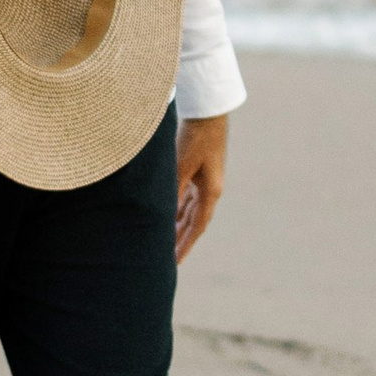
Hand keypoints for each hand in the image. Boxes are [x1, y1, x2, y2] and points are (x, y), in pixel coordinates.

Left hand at [175, 114, 227, 262]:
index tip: (175, 262)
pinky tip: (169, 215)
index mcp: (210, 192)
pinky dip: (178, 209)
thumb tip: (165, 215)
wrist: (208, 113)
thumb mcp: (181, 167)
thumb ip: (173, 191)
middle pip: (194, 221)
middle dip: (181, 240)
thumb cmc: (195, 139)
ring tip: (165, 241)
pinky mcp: (200, 171)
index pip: (196, 227)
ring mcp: (206, 181)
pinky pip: (188, 197)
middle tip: (168, 259)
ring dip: (179, 225)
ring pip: (190, 210)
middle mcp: (210, 190)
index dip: (185, 245)